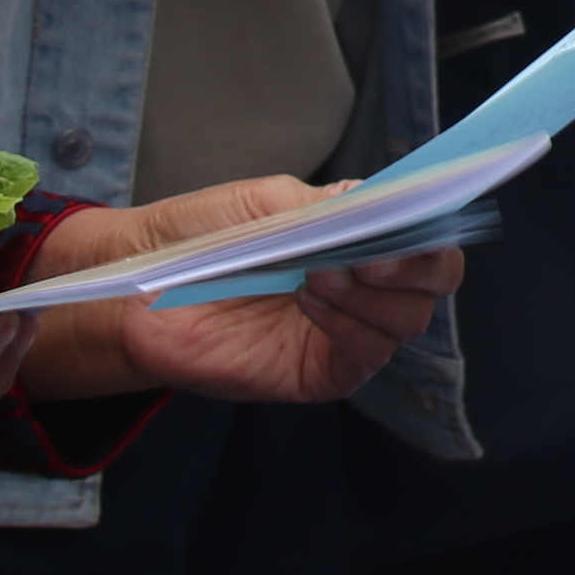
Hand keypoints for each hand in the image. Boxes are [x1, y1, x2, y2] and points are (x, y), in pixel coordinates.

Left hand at [6, 176, 465, 403]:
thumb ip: (325, 204)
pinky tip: (312, 299)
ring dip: (373, 293)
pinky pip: (366, 353)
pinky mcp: (325, 371)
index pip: (426, 233)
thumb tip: (376, 203)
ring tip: (321, 273)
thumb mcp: (266, 202)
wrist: (141, 288)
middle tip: (373, 255)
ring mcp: (349, 330)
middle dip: (416, 264)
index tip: (416, 212)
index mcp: (360, 235)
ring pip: (406, 319)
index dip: (433, 223)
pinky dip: (349, 323)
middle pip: (433, 280)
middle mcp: (365, 283)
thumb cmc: (200, 237)